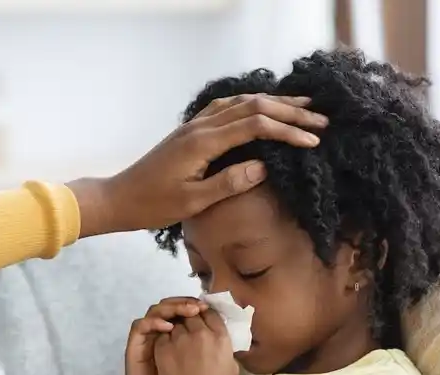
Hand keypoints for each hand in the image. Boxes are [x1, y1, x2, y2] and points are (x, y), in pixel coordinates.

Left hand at [69, 94, 327, 236]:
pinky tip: (262, 108)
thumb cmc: (153, 205)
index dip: (287, 130)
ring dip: (272, 103)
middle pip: (252, 107)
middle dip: (288, 111)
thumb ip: (228, 183)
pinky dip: (250, 105)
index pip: (254, 125)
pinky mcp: (189, 131)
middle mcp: (199, 127)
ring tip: (301, 107)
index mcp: (203, 142)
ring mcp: (193, 126)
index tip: (313, 141)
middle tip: (320, 119)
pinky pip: (225, 108)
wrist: (118, 198)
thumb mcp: (193, 202)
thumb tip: (263, 167)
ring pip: (239, 103)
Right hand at [124, 297, 208, 374]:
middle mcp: (161, 333)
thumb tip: (228, 336)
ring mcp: (147, 338)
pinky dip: (153, 322)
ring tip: (187, 313)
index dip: (196, 305)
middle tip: (198, 307)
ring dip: (171, 307)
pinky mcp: (135, 346)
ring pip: (155, 310)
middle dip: (185, 303)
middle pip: (171, 305)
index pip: (185, 310)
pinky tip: (168, 328)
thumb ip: (213, 352)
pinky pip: (140, 326)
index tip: (209, 307)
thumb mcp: (205, 369)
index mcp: (178, 336)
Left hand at [153, 309, 240, 374]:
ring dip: (174, 329)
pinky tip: (165, 350)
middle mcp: (201, 333)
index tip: (200, 319)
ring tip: (175, 342)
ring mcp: (180, 340)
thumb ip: (224, 348)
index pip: (211, 313)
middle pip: (191, 314)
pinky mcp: (163, 348)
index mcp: (221, 337)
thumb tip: (219, 340)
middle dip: (187, 319)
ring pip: (174, 324)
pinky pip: (162, 336)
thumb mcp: (232, 367)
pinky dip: (163, 340)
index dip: (204, 314)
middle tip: (185, 329)